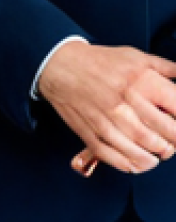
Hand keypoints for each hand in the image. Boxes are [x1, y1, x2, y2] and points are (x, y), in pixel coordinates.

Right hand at [37, 41, 175, 175]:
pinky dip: (127, 164)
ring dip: (153, 157)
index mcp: (138, 79)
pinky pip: (112, 156)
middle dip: (173, 142)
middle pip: (163, 133)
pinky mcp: (89, 130)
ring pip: (140, 149)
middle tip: (171, 141)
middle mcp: (123, 99)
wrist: (58, 63)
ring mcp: (105, 117)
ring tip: (156, 154)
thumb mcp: (134, 56)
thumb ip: (164, 67)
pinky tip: (136, 162)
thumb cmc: (98, 61)